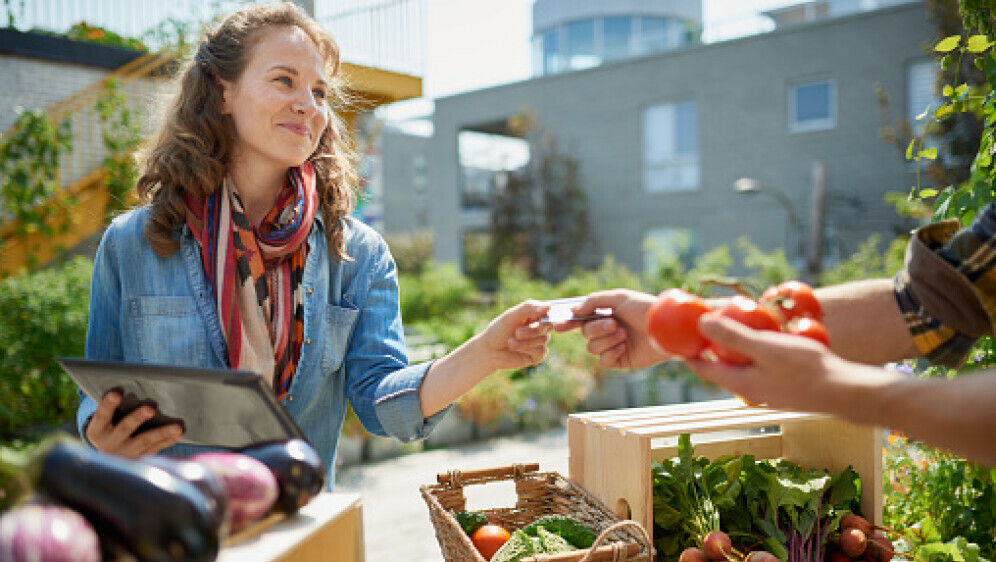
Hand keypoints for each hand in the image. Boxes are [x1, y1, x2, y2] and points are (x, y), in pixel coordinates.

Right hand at [85, 391, 183, 458]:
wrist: (107, 460)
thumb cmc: (108, 428)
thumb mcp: (102, 420)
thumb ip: (108, 405)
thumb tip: (111, 388)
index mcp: (97, 430)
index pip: (102, 415)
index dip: (109, 404)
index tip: (117, 392)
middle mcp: (109, 444)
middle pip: (125, 428)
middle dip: (138, 418)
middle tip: (151, 408)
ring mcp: (125, 453)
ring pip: (144, 442)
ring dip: (161, 433)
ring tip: (176, 426)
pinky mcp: (139, 459)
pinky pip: (155, 449)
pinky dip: (168, 441)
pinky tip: (178, 433)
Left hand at [477, 299, 551, 371]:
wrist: (489, 351)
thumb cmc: (499, 331)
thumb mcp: (511, 316)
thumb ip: (528, 308)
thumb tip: (548, 306)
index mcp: (534, 315)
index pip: (548, 311)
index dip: (547, 314)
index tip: (539, 318)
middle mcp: (539, 327)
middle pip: (547, 325)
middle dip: (532, 330)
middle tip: (517, 332)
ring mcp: (539, 341)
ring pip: (544, 339)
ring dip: (525, 341)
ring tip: (510, 342)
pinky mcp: (538, 355)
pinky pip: (541, 351)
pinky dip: (527, 349)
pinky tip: (515, 348)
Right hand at [554, 289, 669, 369]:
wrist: (666, 328)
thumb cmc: (645, 309)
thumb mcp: (619, 298)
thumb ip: (594, 301)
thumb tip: (573, 310)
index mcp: (606, 314)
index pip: (581, 319)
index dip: (568, 322)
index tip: (558, 325)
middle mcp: (608, 330)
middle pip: (585, 334)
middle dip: (597, 329)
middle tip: (614, 324)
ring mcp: (614, 346)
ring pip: (592, 348)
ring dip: (606, 341)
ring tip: (624, 335)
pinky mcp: (622, 360)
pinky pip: (604, 361)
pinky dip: (611, 353)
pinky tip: (624, 347)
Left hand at [686, 313, 861, 410]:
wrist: (845, 391)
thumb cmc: (804, 367)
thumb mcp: (764, 346)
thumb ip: (732, 336)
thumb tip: (701, 324)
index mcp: (739, 383)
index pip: (703, 369)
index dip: (688, 353)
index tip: (676, 339)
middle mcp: (750, 392)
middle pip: (721, 369)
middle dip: (711, 351)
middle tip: (704, 329)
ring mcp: (768, 393)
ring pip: (742, 369)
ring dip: (734, 352)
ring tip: (732, 331)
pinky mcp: (785, 390)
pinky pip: (761, 369)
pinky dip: (756, 355)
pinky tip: (766, 341)